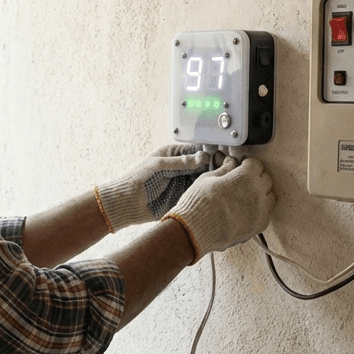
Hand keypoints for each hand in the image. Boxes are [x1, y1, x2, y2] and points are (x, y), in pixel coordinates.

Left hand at [95, 145, 215, 232]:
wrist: (126, 203)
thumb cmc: (137, 179)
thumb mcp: (159, 166)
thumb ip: (181, 162)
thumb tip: (203, 156)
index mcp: (172, 155)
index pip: (195, 151)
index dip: (208, 154)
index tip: (222, 157)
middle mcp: (179, 167)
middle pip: (202, 165)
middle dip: (213, 167)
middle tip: (227, 169)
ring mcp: (181, 182)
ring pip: (202, 179)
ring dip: (211, 179)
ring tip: (224, 180)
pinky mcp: (181, 196)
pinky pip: (196, 192)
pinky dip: (205, 192)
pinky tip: (215, 192)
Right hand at [164, 156, 274, 262]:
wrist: (197, 229)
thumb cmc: (200, 202)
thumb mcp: (208, 179)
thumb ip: (225, 169)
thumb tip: (230, 162)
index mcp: (246, 177)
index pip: (256, 164)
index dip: (247, 163)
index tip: (241, 165)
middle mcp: (258, 192)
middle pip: (266, 178)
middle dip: (255, 176)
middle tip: (243, 179)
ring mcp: (261, 210)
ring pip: (270, 196)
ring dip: (261, 192)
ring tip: (246, 194)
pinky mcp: (259, 225)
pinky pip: (266, 212)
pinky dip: (260, 209)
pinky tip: (247, 208)